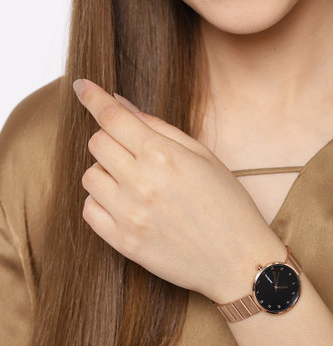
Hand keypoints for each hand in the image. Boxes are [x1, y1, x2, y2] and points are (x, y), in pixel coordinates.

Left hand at [73, 78, 280, 301]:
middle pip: (97, 143)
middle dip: (111, 137)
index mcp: (163, 155)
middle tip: (134, 149)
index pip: (112, 117)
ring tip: (135, 180)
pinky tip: (125, 202)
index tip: (81, 86)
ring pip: (90, 175)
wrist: (238, 260)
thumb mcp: (202, 154)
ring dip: (106, 170)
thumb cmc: (228, 203)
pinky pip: (89, 210)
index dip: (93, 97)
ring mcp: (128, 215)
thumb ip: (158, 127)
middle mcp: (140, 182)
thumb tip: (122, 105)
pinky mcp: (122, 243)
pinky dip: (101, 201)